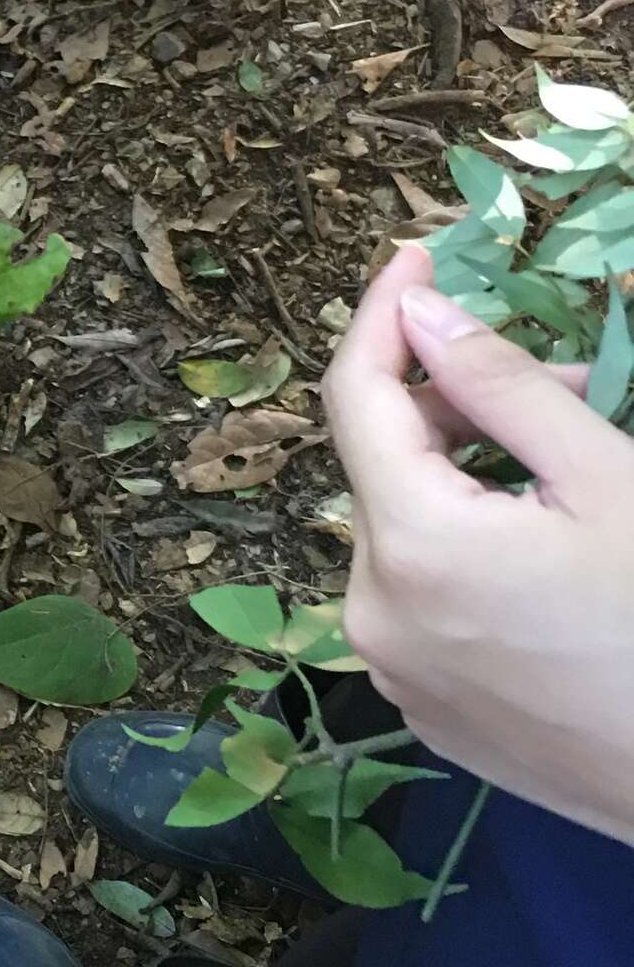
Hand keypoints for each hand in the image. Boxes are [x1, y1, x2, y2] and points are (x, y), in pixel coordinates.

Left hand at [323, 241, 633, 848]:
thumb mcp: (609, 482)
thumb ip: (502, 387)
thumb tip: (422, 311)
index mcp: (411, 546)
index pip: (357, 396)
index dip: (383, 316)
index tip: (415, 257)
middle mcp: (373, 609)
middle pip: (386, 466)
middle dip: (460, 405)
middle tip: (567, 381)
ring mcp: (393, 668)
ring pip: (409, 531)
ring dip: (471, 478)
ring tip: (575, 470)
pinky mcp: (425, 709)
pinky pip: (425, 597)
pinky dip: (470, 550)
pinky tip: (553, 553)